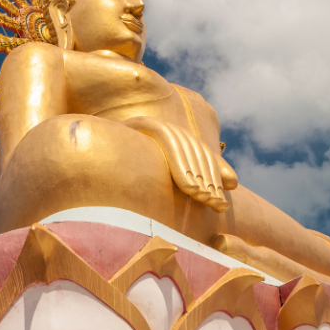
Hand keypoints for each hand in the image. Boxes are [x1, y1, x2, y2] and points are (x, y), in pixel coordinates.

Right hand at [123, 116, 237, 212]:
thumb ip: (197, 178)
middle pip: (198, 154)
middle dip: (209, 181)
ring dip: (197, 177)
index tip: (222, 204)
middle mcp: (171, 129)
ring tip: (203, 199)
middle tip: (215, 204)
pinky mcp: (146, 124)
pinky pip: (169, 144)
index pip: (204, 158)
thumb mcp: (165, 178)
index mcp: (177, 140)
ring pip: (186, 150)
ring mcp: (158, 125)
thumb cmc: (127, 172)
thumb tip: (235, 182)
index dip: (216, 179)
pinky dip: (181, 166)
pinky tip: (189, 187)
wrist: (94, 151)